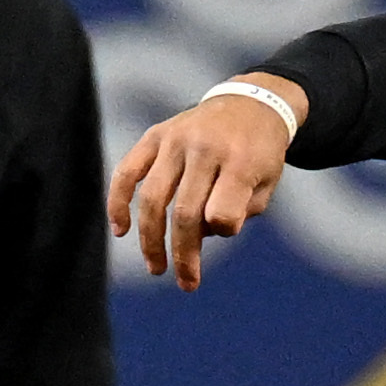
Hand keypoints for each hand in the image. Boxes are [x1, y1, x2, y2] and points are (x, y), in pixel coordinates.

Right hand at [105, 81, 300, 291]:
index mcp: (240, 161)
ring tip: (157, 268)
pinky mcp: (155, 135)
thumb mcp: (267, 182)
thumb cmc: (260, 152)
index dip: (224, 230)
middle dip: (184, 255)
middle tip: (186, 283)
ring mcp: (175, 140)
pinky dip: (118, 202)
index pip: (223, 211)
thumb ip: (240, 211)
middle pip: (185, 212)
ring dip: (150, 239)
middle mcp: (204, 148)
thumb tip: (200, 235)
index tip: (226, 231)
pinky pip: (127, 171)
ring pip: (152, 198)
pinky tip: (120, 230)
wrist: (251, 102)